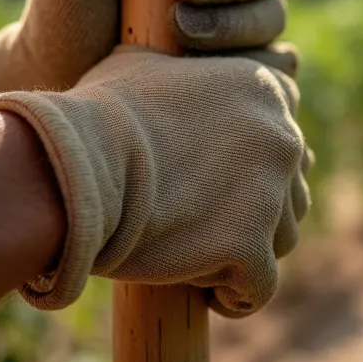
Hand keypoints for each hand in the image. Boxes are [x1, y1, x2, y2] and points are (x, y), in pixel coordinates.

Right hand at [0, 46, 306, 315]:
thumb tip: (170, 70)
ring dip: (246, 252)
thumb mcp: (142, 67)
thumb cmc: (95, 116)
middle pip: (287, 192)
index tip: (210, 180)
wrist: (74, 169)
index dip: (249, 166)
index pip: (283, 140)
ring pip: (281, 240)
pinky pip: (259, 287)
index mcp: (266, 90)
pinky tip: (202, 290)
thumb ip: (183, 71)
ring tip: (196, 255)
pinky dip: (235, 294)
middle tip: (198, 221)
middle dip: (251, 211)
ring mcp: (271, 193)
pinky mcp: (251, 247)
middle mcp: (282, 137)